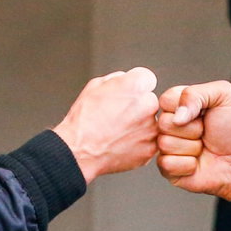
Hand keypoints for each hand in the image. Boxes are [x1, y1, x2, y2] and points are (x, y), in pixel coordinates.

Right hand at [53, 67, 160, 182]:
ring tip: (118, 132)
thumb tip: (126, 79)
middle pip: (150, 100)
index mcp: (136, 86)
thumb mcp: (95, 86)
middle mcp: (148, 105)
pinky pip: (150, 141)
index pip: (147, 78)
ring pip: (151, 122)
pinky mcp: (151, 148)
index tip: (127, 95)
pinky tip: (121, 143)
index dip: (135, 86)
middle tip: (119, 116)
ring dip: (140, 125)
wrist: (78, 152)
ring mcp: (151, 128)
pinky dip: (139, 143)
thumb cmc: (83, 120)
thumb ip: (117, 79)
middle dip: (138, 106)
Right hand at [155, 81, 230, 199]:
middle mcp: (169, 124)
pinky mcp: (167, 168)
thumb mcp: (223, 96)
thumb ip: (196, 94)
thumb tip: (177, 116)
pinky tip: (197, 163)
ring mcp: (166, 147)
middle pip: (164, 123)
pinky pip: (167, 164)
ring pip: (165, 144)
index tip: (202, 113)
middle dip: (192, 129)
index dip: (186, 108)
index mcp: (178, 104)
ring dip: (192, 148)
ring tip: (203, 147)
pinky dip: (188, 165)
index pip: (165, 100)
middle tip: (205, 132)